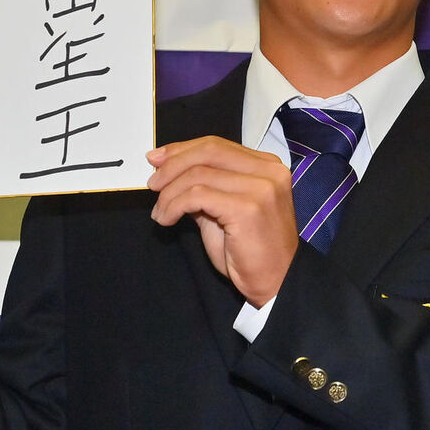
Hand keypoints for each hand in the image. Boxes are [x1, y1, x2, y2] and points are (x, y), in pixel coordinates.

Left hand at [146, 136, 297, 307]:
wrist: (277, 283)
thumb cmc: (251, 252)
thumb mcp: (224, 211)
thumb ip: (205, 188)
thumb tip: (168, 172)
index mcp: (266, 166)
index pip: (216, 145)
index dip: (182, 150)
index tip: (156, 159)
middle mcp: (268, 171)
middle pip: (208, 151)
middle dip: (172, 165)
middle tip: (152, 184)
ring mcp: (261, 188)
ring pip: (199, 174)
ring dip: (169, 193)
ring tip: (160, 212)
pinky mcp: (249, 208)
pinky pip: (197, 196)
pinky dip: (174, 205)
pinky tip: (167, 219)